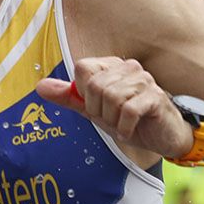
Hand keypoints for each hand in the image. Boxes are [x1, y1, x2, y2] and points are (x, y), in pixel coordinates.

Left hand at [36, 57, 193, 158]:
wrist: (164, 137)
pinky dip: (125, 127)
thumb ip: (68, 97)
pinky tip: (131, 129)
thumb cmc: (130, 121)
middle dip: (99, 111)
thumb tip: (40, 87)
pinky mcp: (155, 96)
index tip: (96, 107)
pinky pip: (128, 110)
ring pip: (110, 98)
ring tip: (123, 123)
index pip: (82, 68)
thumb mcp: (94, 111)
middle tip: (112, 119)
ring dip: (113, 120)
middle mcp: (128, 67)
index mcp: (111, 66)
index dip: (84, 93)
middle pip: (94, 86)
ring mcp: (143, 80)